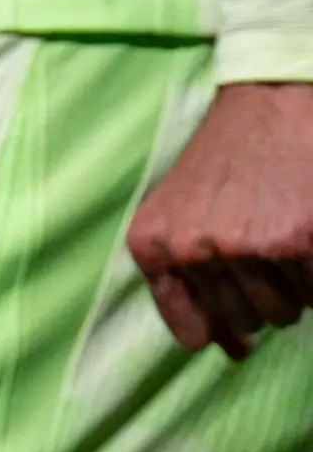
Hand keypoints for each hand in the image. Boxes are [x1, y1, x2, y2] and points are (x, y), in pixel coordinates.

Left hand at [129, 81, 312, 358]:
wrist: (269, 101)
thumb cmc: (225, 161)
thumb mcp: (180, 213)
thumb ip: (188, 282)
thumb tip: (232, 350)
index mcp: (154, 245)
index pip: (189, 333)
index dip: (221, 324)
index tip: (236, 297)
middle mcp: (194, 249)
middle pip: (245, 322)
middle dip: (262, 293)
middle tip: (264, 241)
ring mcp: (246, 246)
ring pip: (285, 313)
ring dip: (294, 285)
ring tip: (283, 230)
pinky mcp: (299, 242)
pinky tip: (306, 231)